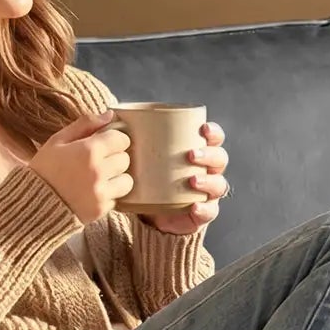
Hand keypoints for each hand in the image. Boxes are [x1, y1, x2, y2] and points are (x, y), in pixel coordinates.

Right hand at [27, 110, 132, 222]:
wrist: (32, 204)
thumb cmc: (44, 169)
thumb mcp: (58, 141)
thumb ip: (85, 125)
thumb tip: (109, 115)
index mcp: (88, 151)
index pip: (121, 139)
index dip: (114, 139)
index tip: (106, 143)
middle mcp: (98, 171)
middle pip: (125, 159)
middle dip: (115, 158)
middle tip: (99, 162)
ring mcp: (101, 193)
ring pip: (127, 180)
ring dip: (117, 178)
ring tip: (100, 179)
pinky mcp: (101, 210)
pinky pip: (117, 199)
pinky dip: (109, 195)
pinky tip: (93, 193)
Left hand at [137, 120, 227, 235]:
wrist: (150, 215)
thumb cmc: (148, 178)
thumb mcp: (141, 157)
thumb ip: (128, 137)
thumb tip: (108, 114)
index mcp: (197, 152)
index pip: (214, 138)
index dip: (214, 132)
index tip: (203, 129)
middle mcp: (207, 171)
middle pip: (220, 159)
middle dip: (210, 155)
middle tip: (191, 155)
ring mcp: (207, 193)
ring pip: (219, 184)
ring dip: (209, 181)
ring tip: (192, 181)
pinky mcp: (202, 213)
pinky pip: (210, 211)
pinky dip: (204, 209)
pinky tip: (194, 206)